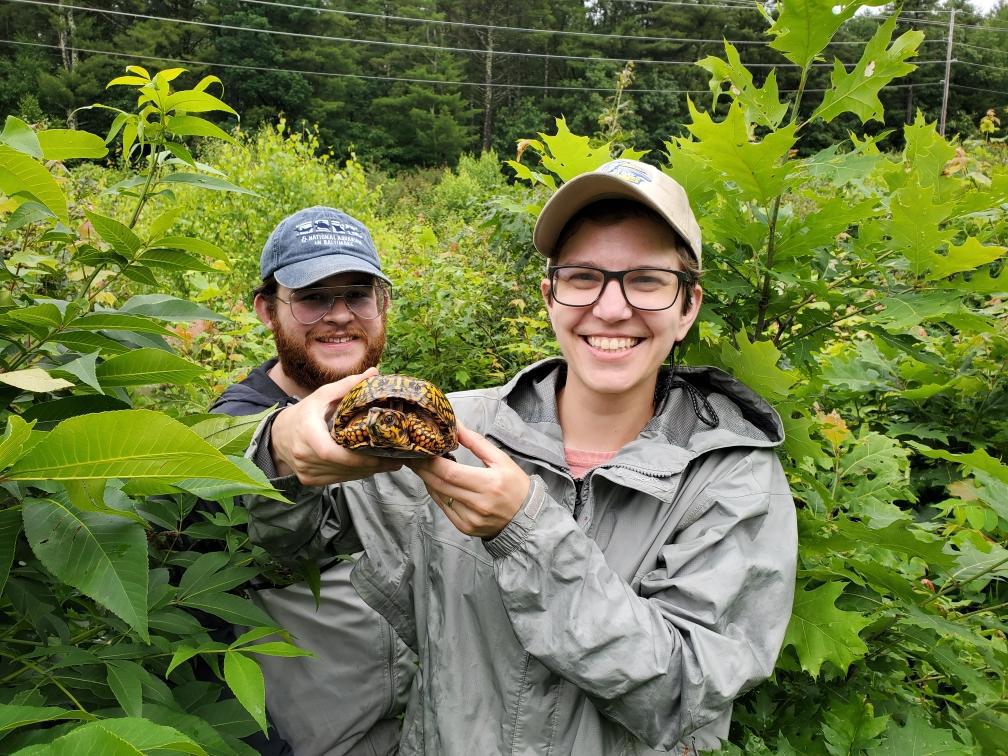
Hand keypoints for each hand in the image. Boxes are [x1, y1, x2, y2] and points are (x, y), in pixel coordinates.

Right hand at [269, 368, 403, 484]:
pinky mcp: (309, 480)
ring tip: (390, 464)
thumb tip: (374, 373)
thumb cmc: (304, 413)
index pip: (330, 452)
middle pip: (341, 466)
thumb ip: (347, 386)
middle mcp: (303, 455)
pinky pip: (337, 480)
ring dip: (366, 472)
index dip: (354, 458)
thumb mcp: (322, 396)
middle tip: (396, 460)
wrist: (278, 435)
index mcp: (307, 433)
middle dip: (370, 465)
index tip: (379, 455)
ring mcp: (305, 471)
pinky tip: (370, 468)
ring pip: (342, 476)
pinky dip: (354, 475)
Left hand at [409, 423, 529, 538]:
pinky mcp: (465, 527)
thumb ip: (476, 443)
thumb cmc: (515, 485)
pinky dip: (437, 493)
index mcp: (489, 484)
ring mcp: (470, 518)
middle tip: (412, 455)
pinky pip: (444, 508)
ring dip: (427, 479)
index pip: (450, 472)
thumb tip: (455, 425)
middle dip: (422, 468)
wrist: (527, 519)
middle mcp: (478, 503)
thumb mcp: (501, 459)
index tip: (420, 449)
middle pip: (440, 483)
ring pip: (439, 496)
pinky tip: (435, 482)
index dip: (431, 461)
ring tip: (421, 466)